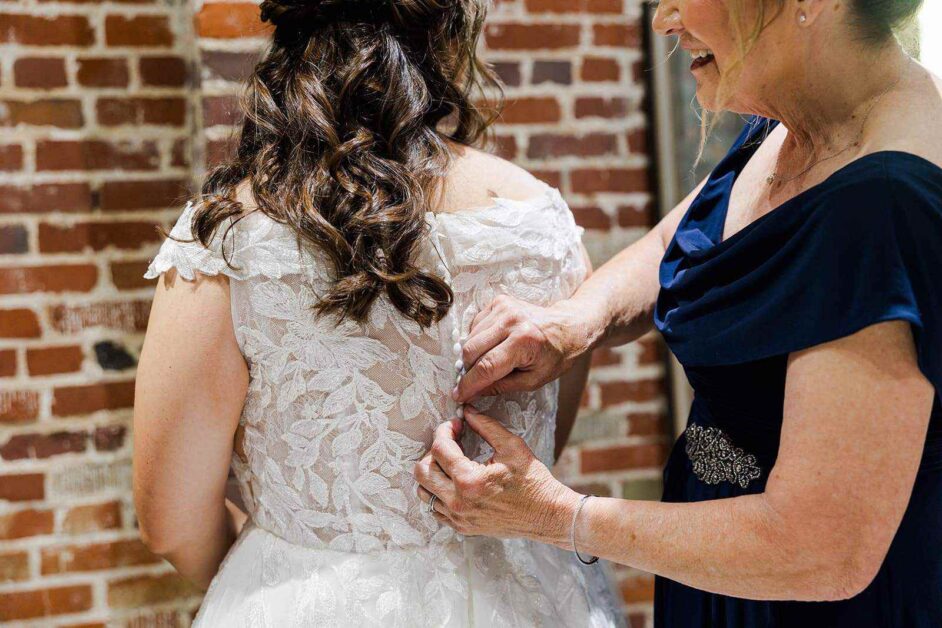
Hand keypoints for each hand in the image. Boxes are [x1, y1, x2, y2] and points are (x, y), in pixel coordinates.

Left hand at [413, 408, 579, 543]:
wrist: (547, 515)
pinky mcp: (462, 527)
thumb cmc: (533, 481)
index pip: (439, 448)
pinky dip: (437, 492)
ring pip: (423, 491)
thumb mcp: (512, 446)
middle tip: (451, 442)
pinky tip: (453, 481)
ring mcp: (458, 517)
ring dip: (432, 472)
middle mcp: (458, 502)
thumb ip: (485, 425)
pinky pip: (434, 508)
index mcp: (469, 480)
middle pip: (422, 470)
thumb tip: (467, 411)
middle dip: (433, 450)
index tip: (455, 424)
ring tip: (450, 462)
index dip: (444, 430)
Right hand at [454, 295, 592, 401]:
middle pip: (471, 350)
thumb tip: (472, 393)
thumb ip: (500, 386)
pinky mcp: (499, 301)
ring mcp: (504, 308)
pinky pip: (475, 325)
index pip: (486, 367)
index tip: (458, 396)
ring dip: (472, 355)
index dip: (469, 384)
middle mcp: (512, 322)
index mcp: (524, 343)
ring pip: (470, 337)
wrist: (568, 326)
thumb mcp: (533, 380)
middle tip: (472, 382)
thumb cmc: (554, 357)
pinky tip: (492, 345)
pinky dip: (477, 339)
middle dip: (467, 370)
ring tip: (488, 361)